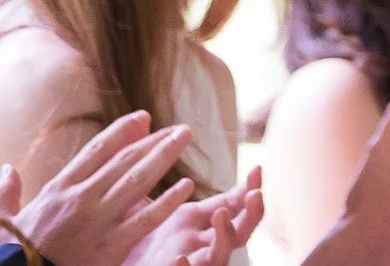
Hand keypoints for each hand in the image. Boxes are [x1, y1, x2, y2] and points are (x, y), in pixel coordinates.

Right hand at [0, 112, 200, 265]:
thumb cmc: (12, 256)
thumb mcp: (4, 221)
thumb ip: (7, 194)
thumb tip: (7, 170)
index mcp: (58, 190)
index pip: (96, 151)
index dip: (122, 132)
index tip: (144, 118)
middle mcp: (81, 200)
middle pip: (124, 161)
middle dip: (154, 141)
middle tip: (180, 128)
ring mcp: (98, 222)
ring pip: (138, 181)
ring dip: (165, 156)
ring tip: (185, 139)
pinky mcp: (111, 247)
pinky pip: (145, 219)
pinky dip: (167, 202)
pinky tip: (187, 186)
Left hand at [124, 170, 261, 265]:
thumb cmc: (126, 242)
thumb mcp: (143, 207)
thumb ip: (150, 179)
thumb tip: (151, 139)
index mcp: (195, 221)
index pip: (234, 202)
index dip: (250, 187)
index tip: (258, 168)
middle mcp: (198, 242)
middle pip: (240, 229)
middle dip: (252, 212)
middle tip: (255, 193)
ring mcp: (187, 261)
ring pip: (221, 253)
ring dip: (226, 236)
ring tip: (221, 216)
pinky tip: (180, 259)